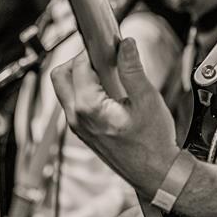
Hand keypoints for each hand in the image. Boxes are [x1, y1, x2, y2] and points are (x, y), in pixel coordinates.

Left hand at [51, 38, 179, 200]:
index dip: (94, 51)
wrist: (156, 173)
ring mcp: (78, 126)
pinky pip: (75, 103)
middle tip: (104, 58)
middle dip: (78, 61)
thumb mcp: (147, 99)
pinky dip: (86, 90)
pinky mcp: (84, 131)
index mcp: (88, 108)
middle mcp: (77, 118)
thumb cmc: (152, 143)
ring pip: (65, 90)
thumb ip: (133, 68)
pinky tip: (111, 91)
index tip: (111, 46)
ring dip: (81, 75)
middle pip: (60, 76)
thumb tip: (125, 43)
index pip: (78, 65)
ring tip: (110, 74)